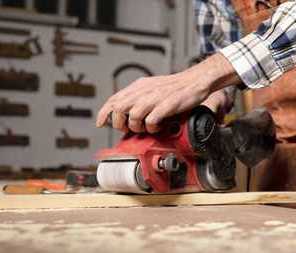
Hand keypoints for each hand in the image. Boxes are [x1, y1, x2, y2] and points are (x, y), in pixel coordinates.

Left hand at [96, 53, 240, 132]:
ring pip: (133, 116)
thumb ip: (139, 96)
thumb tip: (128, 109)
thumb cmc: (176, 86)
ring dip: (136, 127)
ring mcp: (154, 98)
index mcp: (138, 86)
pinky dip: (152, 127)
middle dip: (118, 123)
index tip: (100, 122)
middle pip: (118, 108)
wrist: (194, 81)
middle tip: (126, 128)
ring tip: (144, 127)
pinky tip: (157, 126)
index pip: (114, 99)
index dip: (103, 112)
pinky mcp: (165, 106)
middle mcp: (143, 91)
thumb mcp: (152, 86)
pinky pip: (151, 121)